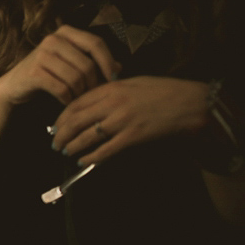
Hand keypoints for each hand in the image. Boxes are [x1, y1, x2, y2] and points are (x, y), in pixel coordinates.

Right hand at [0, 25, 120, 105]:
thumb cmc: (46, 75)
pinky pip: (61, 89)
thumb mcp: (69, 64)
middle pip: (87, 63)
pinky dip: (67, 99)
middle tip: (93, 96)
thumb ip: (92, 62)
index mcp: (65, 32)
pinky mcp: (34, 73)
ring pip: (76, 78)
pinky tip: (66, 103)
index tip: (114, 78)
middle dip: (93, 83)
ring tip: (78, 100)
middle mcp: (53, 39)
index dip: (108, 61)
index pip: (96, 43)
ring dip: (80, 94)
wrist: (13, 87)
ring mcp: (41, 55)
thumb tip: (119, 68)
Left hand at [51, 77, 209, 165]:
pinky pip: (105, 150)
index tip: (55, 125)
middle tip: (54, 143)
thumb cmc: (163, 91)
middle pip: (76, 120)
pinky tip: (83, 161)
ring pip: (87, 136)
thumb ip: (110, 91)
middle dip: (61, 134)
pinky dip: (91, 157)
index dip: (62, 117)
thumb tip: (90, 102)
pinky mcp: (132, 137)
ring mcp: (122, 121)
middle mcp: (114, 104)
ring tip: (65, 152)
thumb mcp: (133, 83)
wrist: (190, 103)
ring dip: (72, 146)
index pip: (77, 103)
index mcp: (112, 88)